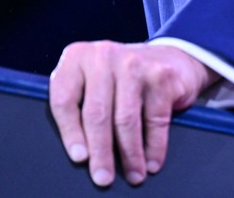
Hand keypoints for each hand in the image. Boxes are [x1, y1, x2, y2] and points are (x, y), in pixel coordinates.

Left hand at [49, 41, 220, 186]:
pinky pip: (155, 119)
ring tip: (133, 175)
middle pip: (97, 113)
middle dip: (101, 152)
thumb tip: (80, 153)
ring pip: (126, 119)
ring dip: (130, 154)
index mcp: (76, 57)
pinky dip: (155, 145)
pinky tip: (152, 161)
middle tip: (103, 177)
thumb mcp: (93, 81)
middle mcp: (103, 56)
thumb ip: (79, 103)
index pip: (65, 100)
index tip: (79, 158)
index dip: (70, 134)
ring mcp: (134, 63)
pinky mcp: (161, 75)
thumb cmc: (121, 79)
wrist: (169, 58)